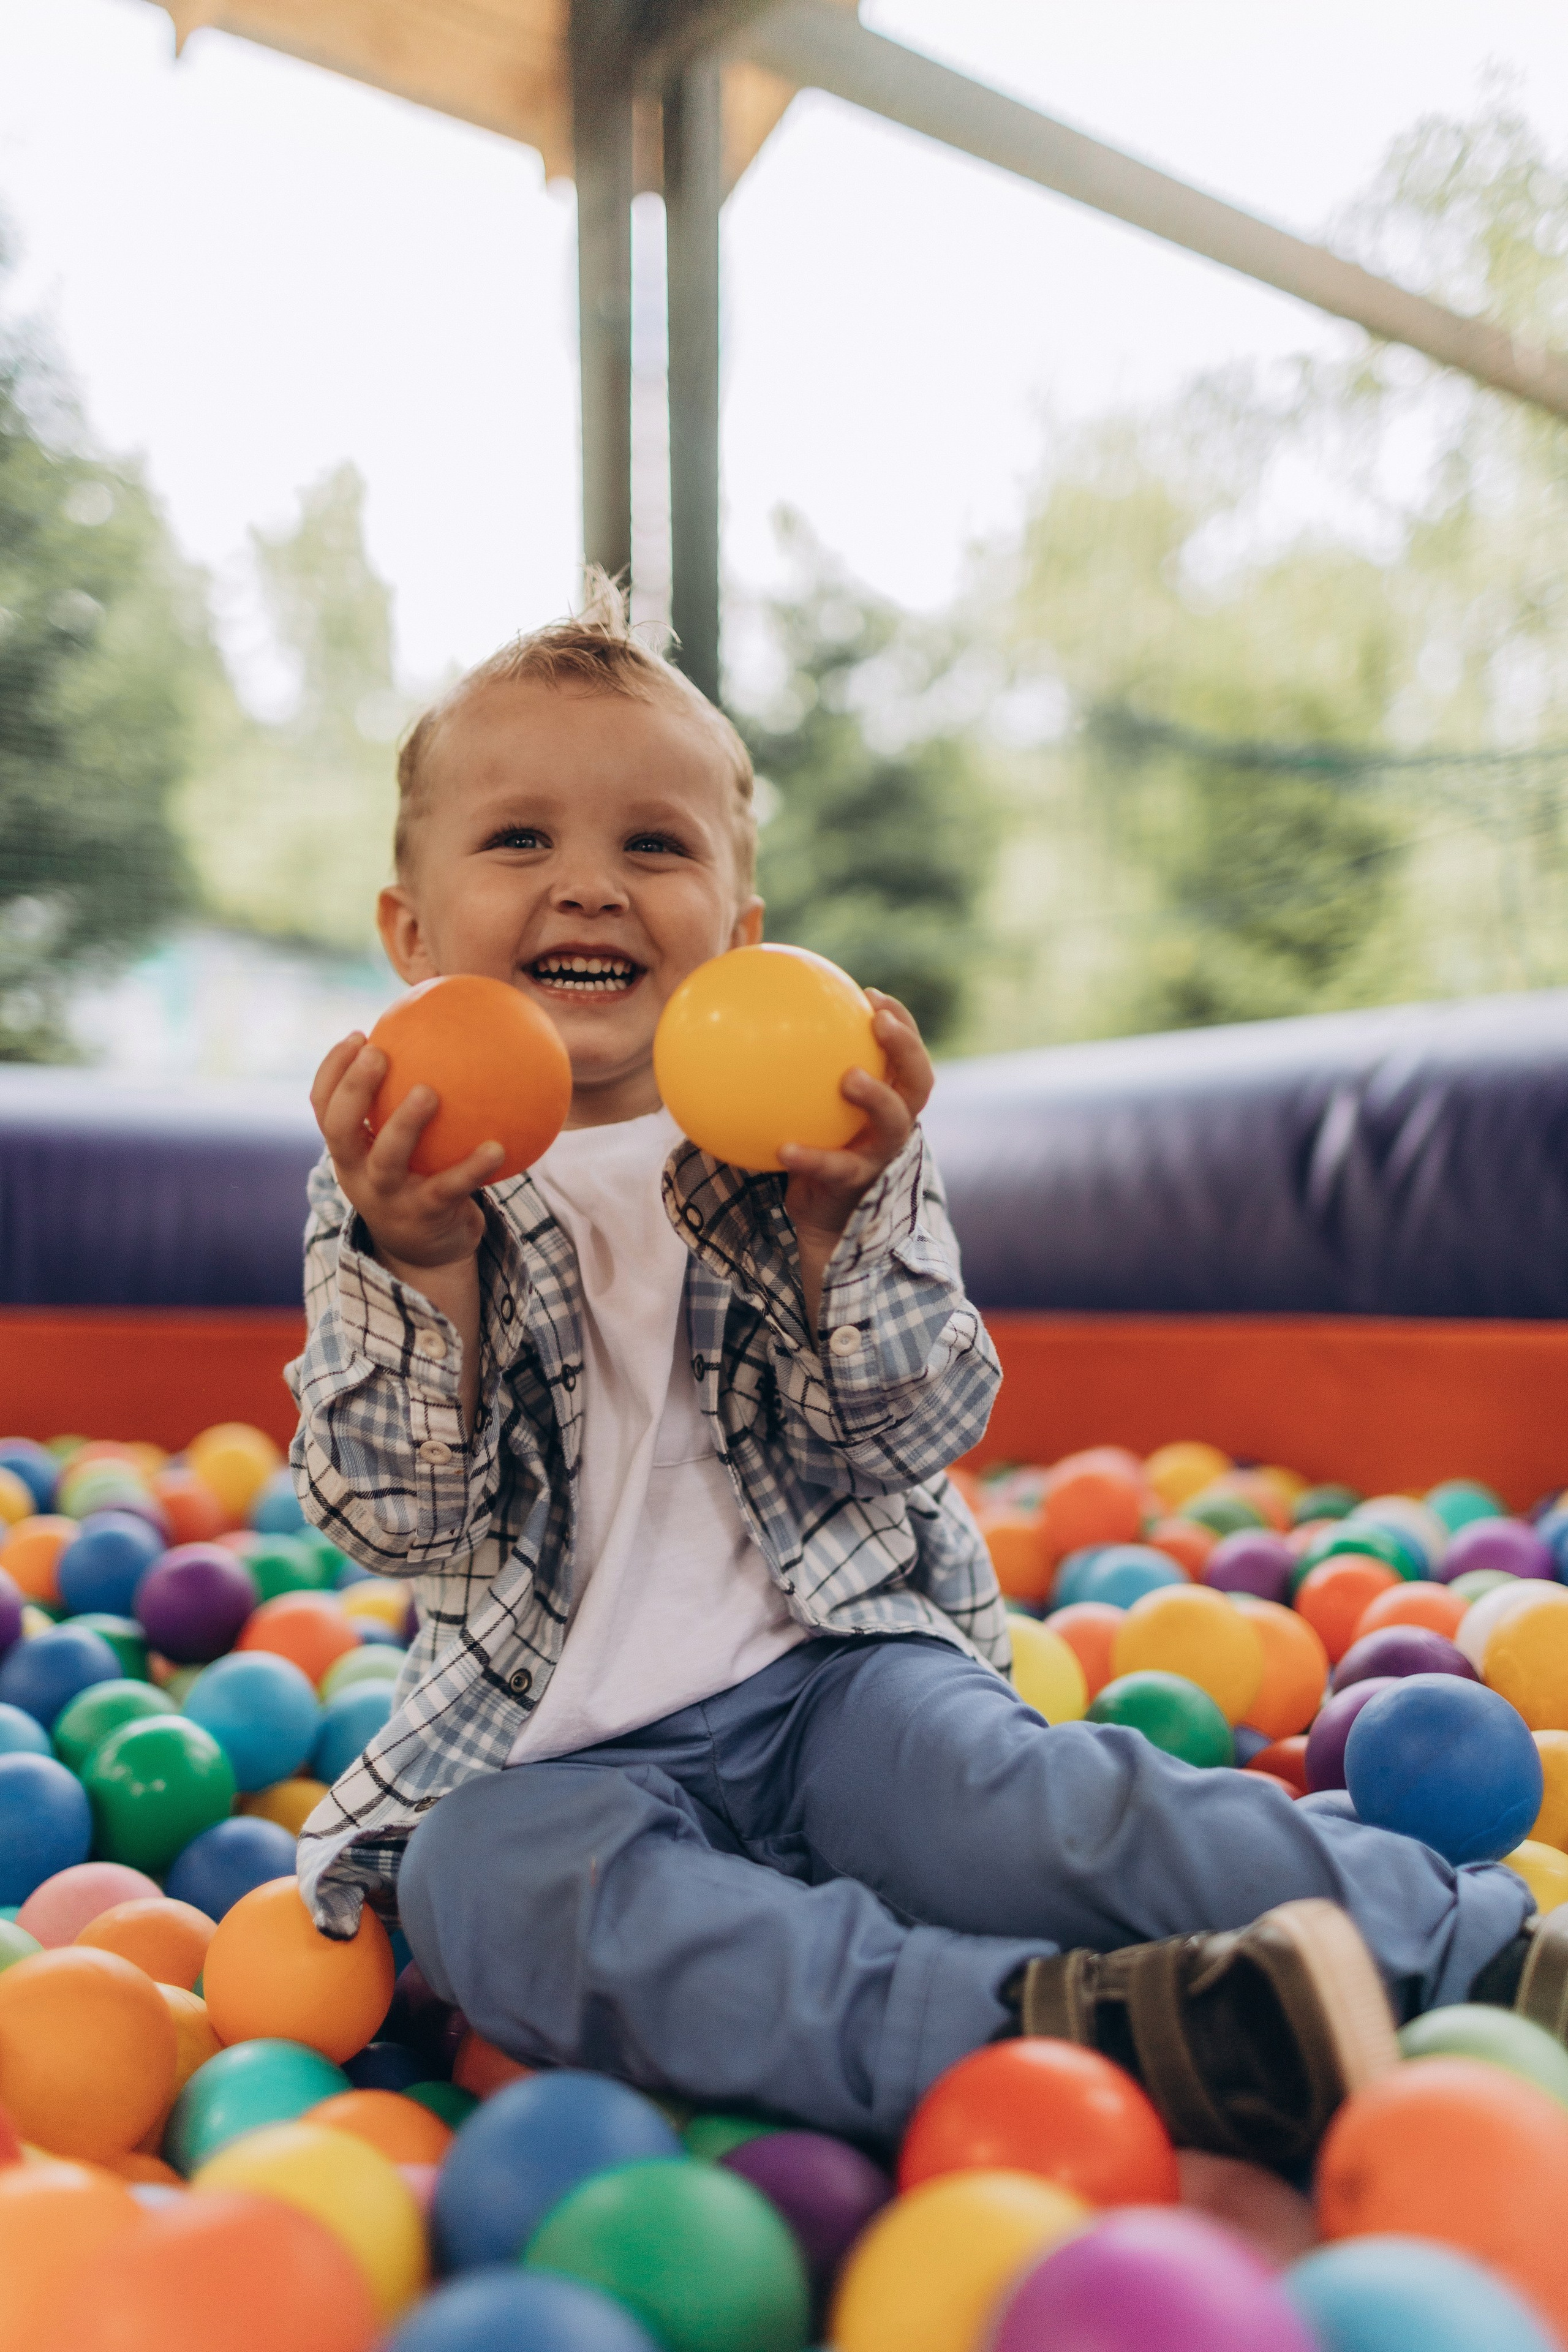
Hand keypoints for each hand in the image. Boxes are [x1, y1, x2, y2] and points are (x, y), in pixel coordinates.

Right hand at [310, 1032, 502, 1274]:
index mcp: (349, 1152)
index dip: (332, 1071)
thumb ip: (405, 1105)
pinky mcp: (425, 1216)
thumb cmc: (415, 1181)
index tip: (358, 1036)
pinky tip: (498, 1147)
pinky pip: (450, 1187)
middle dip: (354, 1089)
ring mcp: (389, 1197)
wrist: (424, 1254)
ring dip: (405, 1123)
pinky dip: (472, 1167)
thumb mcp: (399, 1149)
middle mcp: (359, 1174)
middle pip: (342, 1129)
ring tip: (428, 1092)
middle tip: (377, 1053)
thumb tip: (445, 1042)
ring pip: (388, 1158)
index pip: (324, 1108)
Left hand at [778, 991, 932, 1331]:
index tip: (872, 995)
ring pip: (895, 1125)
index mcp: (887, 1101)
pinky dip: (812, 1158)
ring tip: (850, 1078)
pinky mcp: (854, 1186)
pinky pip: (835, 1169)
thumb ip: (788, 1073)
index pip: (906, 1056)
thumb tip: (738, 1027)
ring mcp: (878, 1157)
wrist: (815, 1220)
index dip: (901, 1023)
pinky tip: (783, 1148)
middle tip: (878, 1022)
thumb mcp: (803, 1109)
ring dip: (877, 1097)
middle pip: (919, 1082)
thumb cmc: (809, 1149)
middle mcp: (892, 1126)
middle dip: (906, 1048)